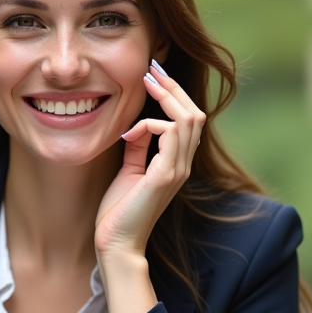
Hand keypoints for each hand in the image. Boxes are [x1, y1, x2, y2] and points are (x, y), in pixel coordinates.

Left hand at [95, 59, 204, 261]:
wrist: (116, 243)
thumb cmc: (119, 211)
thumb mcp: (129, 169)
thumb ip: (138, 147)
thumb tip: (136, 125)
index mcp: (177, 163)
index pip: (188, 120)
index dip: (173, 94)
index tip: (152, 75)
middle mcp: (183, 165)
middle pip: (195, 113)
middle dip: (173, 87)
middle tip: (152, 69)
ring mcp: (177, 170)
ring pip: (188, 119)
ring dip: (166, 97)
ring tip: (146, 82)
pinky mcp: (165, 175)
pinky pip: (169, 134)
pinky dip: (149, 125)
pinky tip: (128, 133)